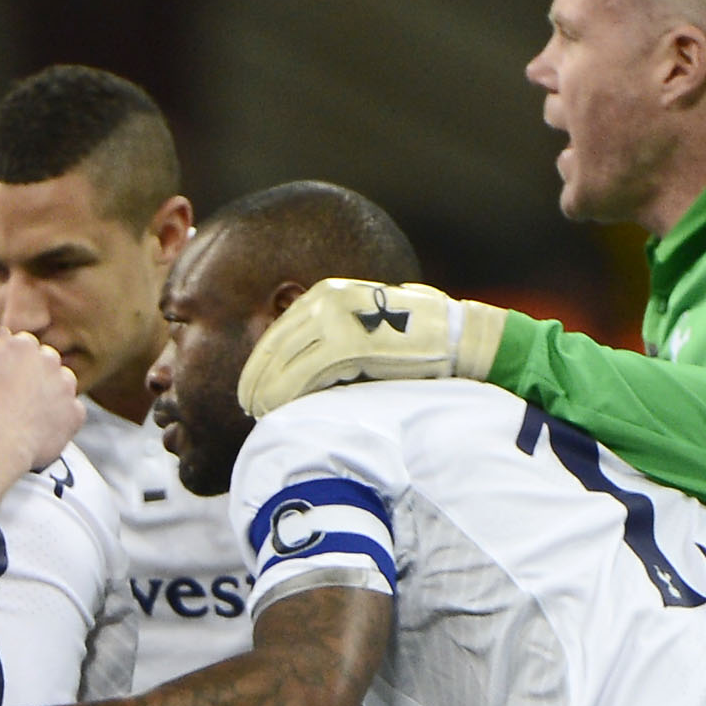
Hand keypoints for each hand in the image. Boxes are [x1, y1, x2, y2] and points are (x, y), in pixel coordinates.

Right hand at [0, 328, 84, 471]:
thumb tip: (3, 334)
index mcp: (24, 346)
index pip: (26, 347)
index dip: (16, 364)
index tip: (7, 380)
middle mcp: (50, 360)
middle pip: (48, 362)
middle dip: (37, 375)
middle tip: (18, 398)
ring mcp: (66, 386)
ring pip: (63, 385)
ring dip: (52, 395)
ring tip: (30, 415)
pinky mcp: (75, 412)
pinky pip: (71, 413)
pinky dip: (61, 421)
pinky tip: (41, 431)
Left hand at [237, 278, 510, 417]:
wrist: (458, 337)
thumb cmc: (414, 340)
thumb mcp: (364, 324)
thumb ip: (330, 336)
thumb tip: (297, 363)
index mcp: (329, 292)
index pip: (279, 331)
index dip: (260, 363)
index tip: (251, 388)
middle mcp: (328, 298)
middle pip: (274, 345)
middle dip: (257, 379)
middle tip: (247, 405)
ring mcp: (338, 317)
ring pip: (283, 360)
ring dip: (266, 390)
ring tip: (258, 412)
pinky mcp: (350, 342)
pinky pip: (305, 373)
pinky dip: (285, 393)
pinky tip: (276, 409)